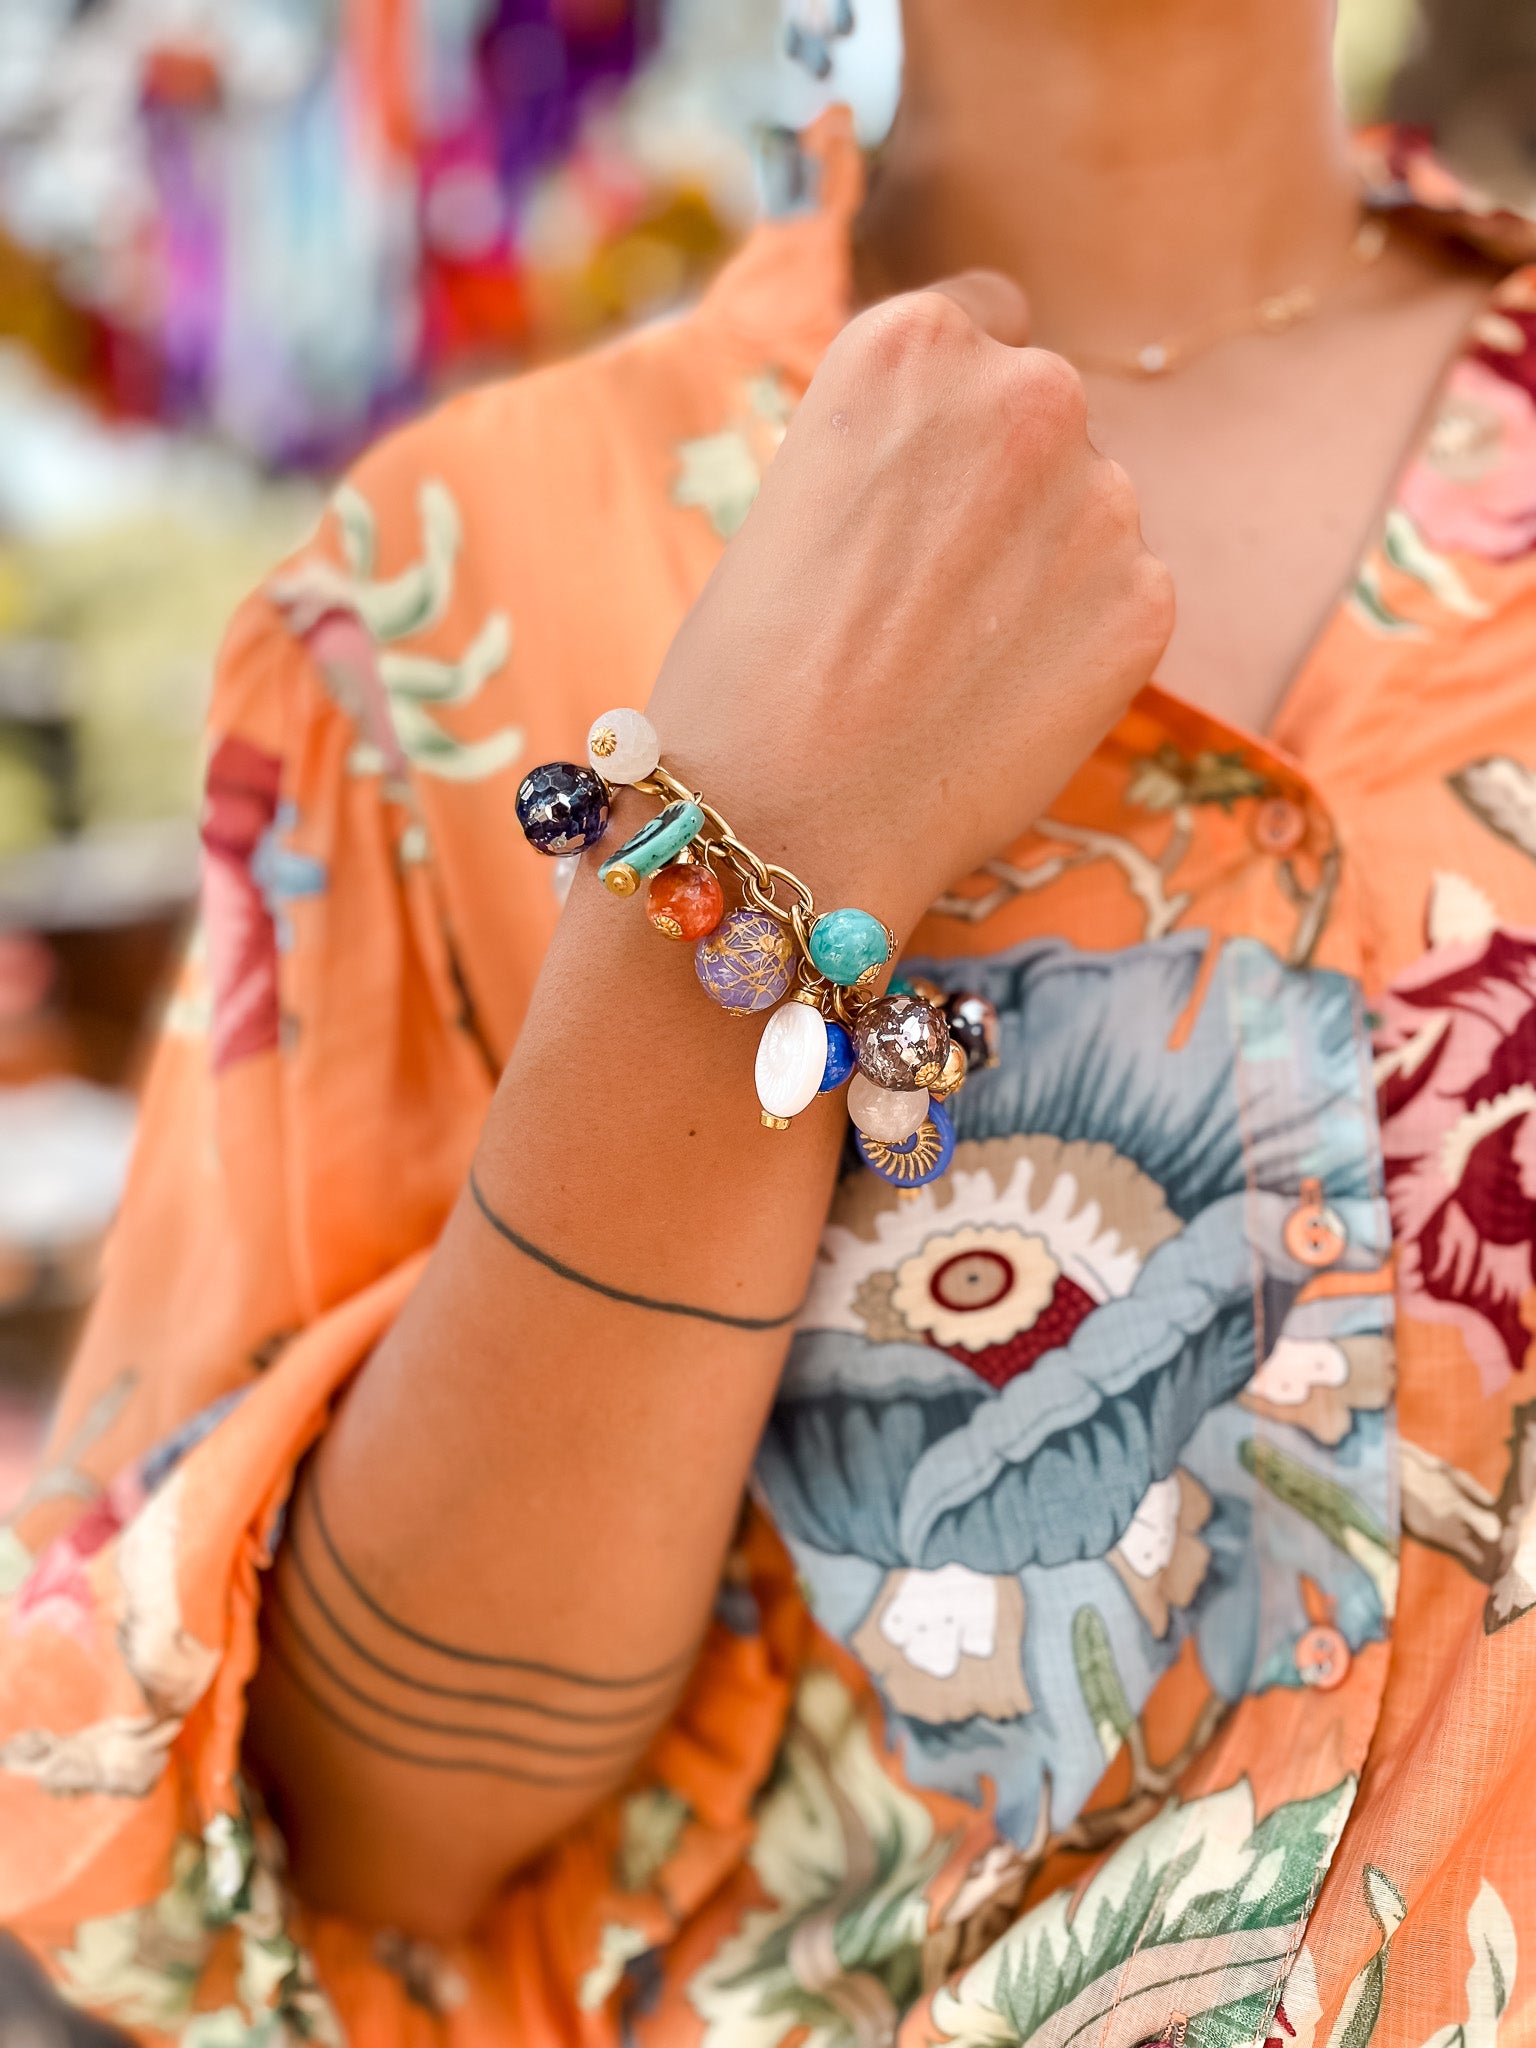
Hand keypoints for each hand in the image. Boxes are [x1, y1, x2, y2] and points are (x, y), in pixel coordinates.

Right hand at [645, 271, 1173, 937]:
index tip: (935, 471)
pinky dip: (1079, 645)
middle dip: (1007, 486)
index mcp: (912, 343)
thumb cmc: (747, 672)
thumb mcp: (799, 495)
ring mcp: (1102, 497)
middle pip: (1046, 415)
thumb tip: (961, 475)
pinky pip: (1125, 598)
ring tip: (957, 662)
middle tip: (934, 594)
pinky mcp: (1147, 601)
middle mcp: (1025, 391)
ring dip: (1046, 566)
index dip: (957, 407)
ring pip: (1092, 511)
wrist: (784, 814)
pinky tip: (1000, 702)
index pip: (986, 320)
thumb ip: (899, 452)